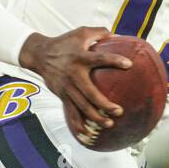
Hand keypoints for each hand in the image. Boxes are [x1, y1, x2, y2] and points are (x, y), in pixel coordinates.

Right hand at [19, 27, 129, 141]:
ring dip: (95, 117)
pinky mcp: (62, 95)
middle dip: (105, 104)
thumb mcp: (81, 32)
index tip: (129, 64)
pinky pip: (70, 113)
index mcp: (80, 57)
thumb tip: (119, 35)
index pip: (100, 59)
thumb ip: (99, 32)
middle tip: (119, 111)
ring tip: (109, 124)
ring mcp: (67, 87)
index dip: (114, 61)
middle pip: (90, 92)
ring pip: (81, 106)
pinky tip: (88, 135)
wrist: (39, 54)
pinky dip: (78, 125)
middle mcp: (74, 74)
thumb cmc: (64, 42)